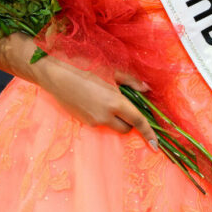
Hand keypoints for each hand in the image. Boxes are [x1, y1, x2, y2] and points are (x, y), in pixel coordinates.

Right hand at [35, 55, 158, 150]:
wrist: (55, 75)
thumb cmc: (84, 66)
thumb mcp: (110, 70)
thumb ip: (130, 81)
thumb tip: (146, 88)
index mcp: (114, 102)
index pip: (137, 121)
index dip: (148, 133)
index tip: (156, 145)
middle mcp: (105, 116)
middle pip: (126, 128)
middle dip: (130, 120)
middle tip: (126, 102)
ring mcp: (93, 121)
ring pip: (113, 125)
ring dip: (116, 117)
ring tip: (107, 96)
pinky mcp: (84, 122)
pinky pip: (100, 122)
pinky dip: (104, 115)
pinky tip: (95, 99)